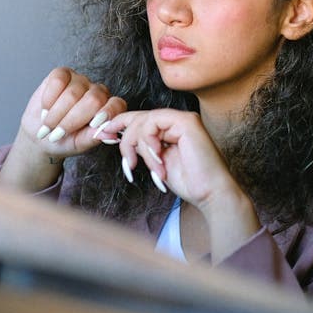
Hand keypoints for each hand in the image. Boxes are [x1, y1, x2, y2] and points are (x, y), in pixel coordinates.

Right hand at [0, 68, 126, 190]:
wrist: (40, 132)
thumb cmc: (63, 140)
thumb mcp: (79, 144)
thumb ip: (94, 137)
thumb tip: (111, 136)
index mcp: (108, 110)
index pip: (116, 105)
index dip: (107, 113)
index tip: (93, 125)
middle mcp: (97, 92)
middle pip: (93, 99)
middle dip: (72, 120)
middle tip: (57, 134)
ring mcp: (80, 81)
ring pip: (73, 93)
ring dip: (56, 114)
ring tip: (48, 125)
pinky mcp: (62, 74)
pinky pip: (58, 80)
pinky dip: (49, 98)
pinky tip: (46, 109)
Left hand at [97, 109, 260, 261]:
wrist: (210, 193)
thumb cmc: (189, 182)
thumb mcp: (155, 162)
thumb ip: (141, 147)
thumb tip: (117, 136)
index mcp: (169, 128)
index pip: (138, 119)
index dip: (117, 125)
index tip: (101, 136)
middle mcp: (176, 120)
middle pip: (137, 118)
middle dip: (124, 138)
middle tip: (126, 161)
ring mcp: (182, 119)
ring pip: (142, 121)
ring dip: (137, 146)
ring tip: (143, 167)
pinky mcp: (186, 122)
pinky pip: (153, 124)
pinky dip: (148, 143)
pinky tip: (156, 161)